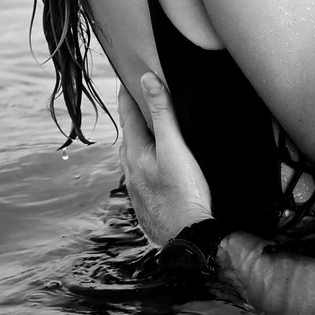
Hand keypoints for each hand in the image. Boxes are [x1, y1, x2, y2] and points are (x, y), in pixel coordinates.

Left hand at [118, 73, 212, 244]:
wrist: (187, 236)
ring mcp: (137, 188)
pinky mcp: (147, 201)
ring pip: (133, 157)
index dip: (127, 94)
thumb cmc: (183, 191)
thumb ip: (162, 112)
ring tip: (150, 131)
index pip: (128, 115)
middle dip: (133, 117)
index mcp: (135, 153)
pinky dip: (146, 160)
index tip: (127, 78)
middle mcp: (131, 170)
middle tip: (140, 100)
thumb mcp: (174, 146)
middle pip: (128, 136)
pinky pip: (141, 173)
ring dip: (139, 140)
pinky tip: (159, 165)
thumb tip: (147, 80)